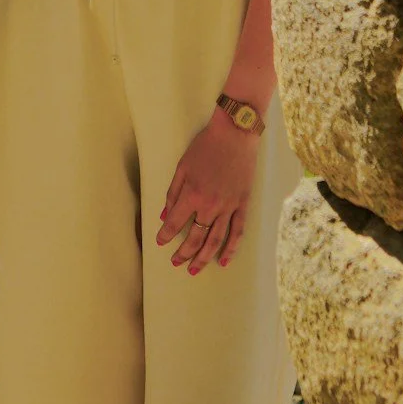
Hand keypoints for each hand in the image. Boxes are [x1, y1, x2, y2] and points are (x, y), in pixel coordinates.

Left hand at [157, 111, 260, 273]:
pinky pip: (237, 232)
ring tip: (194, 269)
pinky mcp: (243, 205)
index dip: (165, 235)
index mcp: (192, 194)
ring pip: (215, 240)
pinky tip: (224, 261)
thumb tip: (163, 215)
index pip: (175, 223)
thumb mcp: (183, 165)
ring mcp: (228, 207)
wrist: (235, 133)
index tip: (160, 242)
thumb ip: (172, 193)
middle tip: (175, 263)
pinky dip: (231, 249)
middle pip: (195, 237)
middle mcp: (210, 205)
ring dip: (204, 257)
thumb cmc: (206, 146)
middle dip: (183, 253)